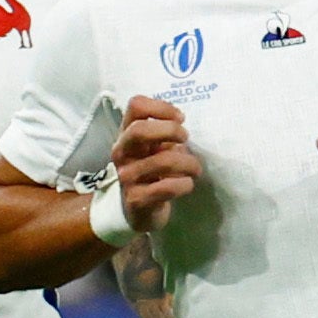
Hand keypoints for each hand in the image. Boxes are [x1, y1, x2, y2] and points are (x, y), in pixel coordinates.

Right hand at [110, 96, 199, 232]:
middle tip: (185, 139)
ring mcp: (126, 177)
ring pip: (163, 161)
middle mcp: (122, 153)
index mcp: (126, 134)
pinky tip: (186, 184)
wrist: (139, 211)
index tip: (180, 118)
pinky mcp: (137, 199)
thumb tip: (179, 120)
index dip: (161, 107)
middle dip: (170, 130)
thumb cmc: (152, 172)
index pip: (135, 106)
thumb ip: (163, 132)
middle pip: (139, 130)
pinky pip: (168, 187)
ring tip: (195, 169)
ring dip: (189, 163)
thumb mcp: (154, 148)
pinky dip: (185, 184)